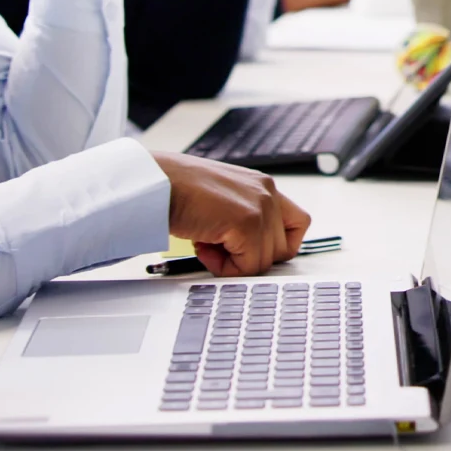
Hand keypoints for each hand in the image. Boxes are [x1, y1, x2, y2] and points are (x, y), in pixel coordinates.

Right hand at [155, 150, 310, 276]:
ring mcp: (260, 206)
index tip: (248, 250)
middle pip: (283, 248)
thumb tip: (251, 251)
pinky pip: (249, 266)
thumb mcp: (220, 200)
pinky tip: (202, 247)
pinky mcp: (247, 223)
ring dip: (233, 263)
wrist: (154, 182)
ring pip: (265, 261)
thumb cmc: (176, 190)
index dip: (274, 245)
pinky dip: (224, 268)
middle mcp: (267, 192)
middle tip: (219, 246)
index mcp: (262, 185)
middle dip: (250, 257)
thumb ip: (242, 216)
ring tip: (205, 244)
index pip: (297, 223)